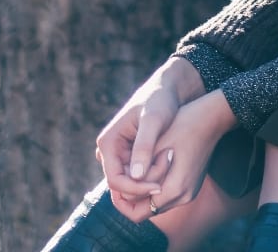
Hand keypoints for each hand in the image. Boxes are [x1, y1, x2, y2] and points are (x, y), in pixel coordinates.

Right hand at [95, 57, 204, 215]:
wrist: (169, 89)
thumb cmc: (161, 100)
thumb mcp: (154, 120)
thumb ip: (145, 145)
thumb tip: (136, 175)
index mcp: (107, 142)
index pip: (115, 181)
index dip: (136, 189)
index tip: (159, 188)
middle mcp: (109, 150)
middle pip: (122, 184)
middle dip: (143, 185)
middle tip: (167, 182)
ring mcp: (119, 153)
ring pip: (131, 181)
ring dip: (149, 181)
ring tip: (170, 171)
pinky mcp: (131, 153)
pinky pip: (138, 174)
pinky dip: (152, 175)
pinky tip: (169, 171)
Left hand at [127, 90, 236, 220]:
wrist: (212, 117)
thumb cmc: (184, 125)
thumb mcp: (157, 144)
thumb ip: (139, 169)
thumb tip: (120, 188)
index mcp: (175, 189)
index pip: (136, 213)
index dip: (120, 200)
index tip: (114, 181)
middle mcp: (184, 197)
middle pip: (145, 211)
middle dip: (130, 196)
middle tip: (121, 174)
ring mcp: (189, 192)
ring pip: (154, 204)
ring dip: (142, 191)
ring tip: (133, 169)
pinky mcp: (191, 186)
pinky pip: (165, 195)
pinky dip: (153, 186)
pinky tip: (148, 167)